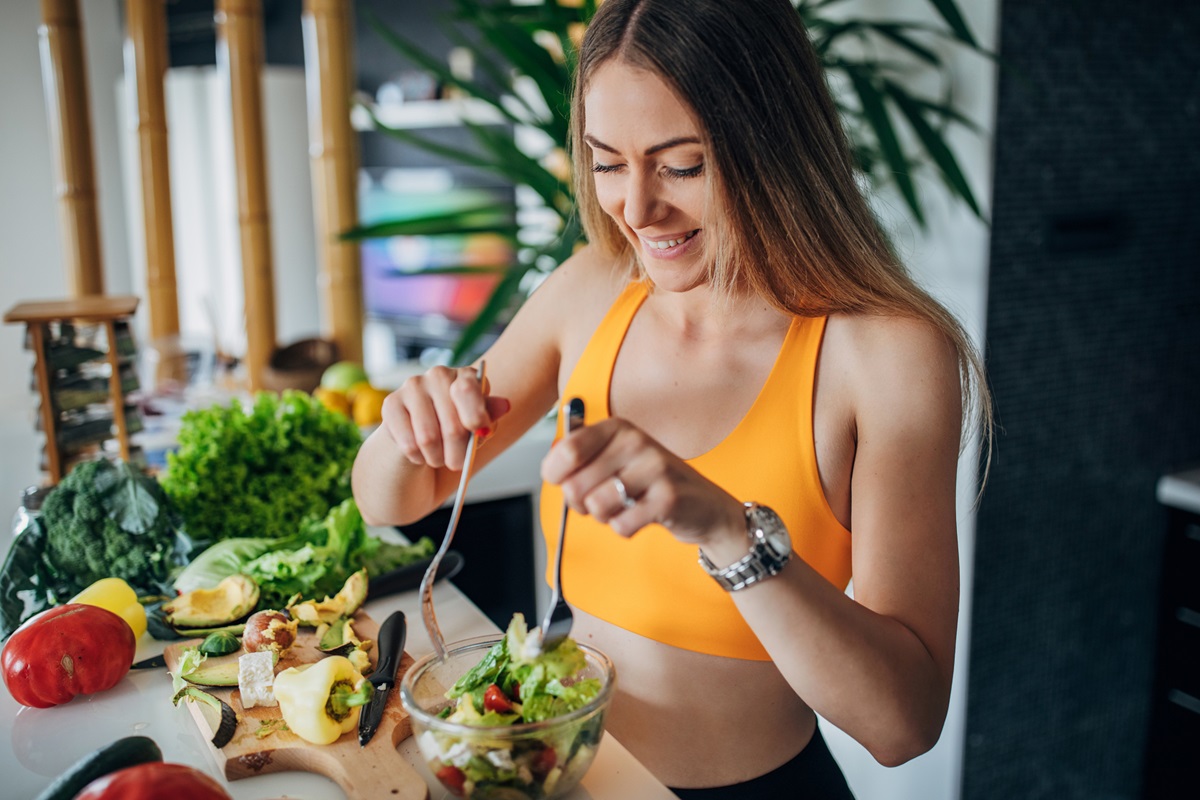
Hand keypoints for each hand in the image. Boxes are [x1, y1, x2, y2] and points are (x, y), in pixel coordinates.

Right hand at [381, 365, 509, 469]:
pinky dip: (418, 457)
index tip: (479, 434)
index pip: (468, 390)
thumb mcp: (478, 426)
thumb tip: (504, 405)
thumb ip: (489, 416)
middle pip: (452, 424)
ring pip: (428, 437)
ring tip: (439, 458)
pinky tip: (421, 454)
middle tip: (457, 463)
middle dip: (458, 453)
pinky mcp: (391, 403)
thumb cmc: (456, 430)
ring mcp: (412, 386)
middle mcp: (439, 375)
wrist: (420, 439)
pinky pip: (408, 443)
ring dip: (437, 458)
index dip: (475, 417)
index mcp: (466, 376)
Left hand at [540, 417, 743, 545]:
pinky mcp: (668, 498)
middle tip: (605, 499)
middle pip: (575, 486)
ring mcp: (654, 468)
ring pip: (596, 507)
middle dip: (582, 503)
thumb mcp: (614, 458)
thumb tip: (550, 464)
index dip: (558, 476)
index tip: (569, 480)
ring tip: (626, 506)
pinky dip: (625, 528)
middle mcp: (636, 441)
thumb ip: (578, 457)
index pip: (565, 451)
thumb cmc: (649, 482)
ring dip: (605, 516)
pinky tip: (642, 516)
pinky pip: (621, 525)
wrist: (702, 505)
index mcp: (617, 427)